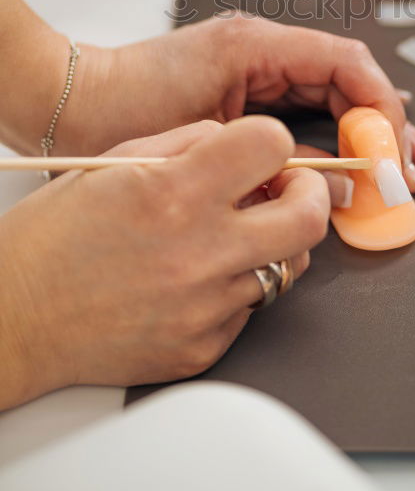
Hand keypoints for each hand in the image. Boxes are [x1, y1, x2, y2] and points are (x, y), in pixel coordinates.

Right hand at [0, 118, 327, 408]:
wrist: (14, 316)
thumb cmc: (52, 238)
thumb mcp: (115, 162)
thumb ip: (189, 142)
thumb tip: (241, 142)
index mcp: (173, 193)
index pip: (272, 146)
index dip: (275, 143)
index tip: (268, 151)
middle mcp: (197, 252)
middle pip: (308, 217)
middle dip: (308, 194)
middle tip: (290, 190)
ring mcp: (204, 307)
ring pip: (288, 267)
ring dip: (274, 242)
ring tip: (234, 234)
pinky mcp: (203, 348)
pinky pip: (250, 309)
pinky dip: (236, 287)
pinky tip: (198, 277)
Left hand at [57, 15, 414, 195]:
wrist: (71, 105)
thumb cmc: (122, 110)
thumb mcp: (207, 137)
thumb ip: (278, 156)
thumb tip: (334, 183)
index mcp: (256, 44)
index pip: (346, 65)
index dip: (381, 111)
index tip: (391, 155)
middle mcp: (262, 47)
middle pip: (349, 77)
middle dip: (386, 122)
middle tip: (410, 167)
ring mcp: (255, 64)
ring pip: (333, 90)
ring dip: (368, 126)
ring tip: (398, 161)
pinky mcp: (245, 86)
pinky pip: (307, 103)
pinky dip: (336, 129)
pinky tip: (355, 152)